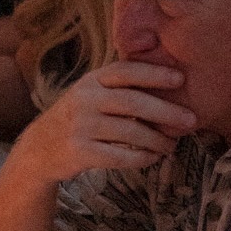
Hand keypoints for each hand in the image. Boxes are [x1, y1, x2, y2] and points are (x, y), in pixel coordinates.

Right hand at [17, 62, 195, 184]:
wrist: (39, 149)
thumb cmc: (77, 118)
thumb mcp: (90, 93)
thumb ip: (118, 85)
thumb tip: (169, 79)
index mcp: (90, 81)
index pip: (125, 72)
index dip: (153, 74)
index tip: (180, 79)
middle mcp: (84, 100)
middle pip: (132, 102)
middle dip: (165, 111)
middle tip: (191, 120)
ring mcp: (80, 127)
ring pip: (129, 132)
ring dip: (157, 140)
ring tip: (172, 145)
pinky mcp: (80, 152)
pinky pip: (119, 156)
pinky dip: (141, 158)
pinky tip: (152, 157)